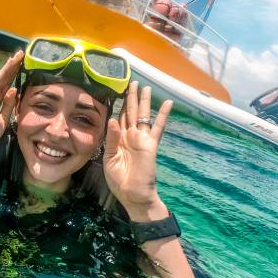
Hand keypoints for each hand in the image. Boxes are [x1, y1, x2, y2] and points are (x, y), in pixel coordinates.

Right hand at [0, 50, 23, 151]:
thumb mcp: (4, 119)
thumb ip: (8, 105)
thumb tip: (14, 90)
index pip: (8, 86)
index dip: (15, 76)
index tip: (23, 66)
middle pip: (6, 79)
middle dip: (14, 67)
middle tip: (22, 54)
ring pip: (2, 77)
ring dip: (10, 66)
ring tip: (18, 55)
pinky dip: (4, 73)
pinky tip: (10, 64)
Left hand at [102, 82, 173, 220]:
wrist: (133, 195)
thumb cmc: (119, 181)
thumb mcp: (109, 159)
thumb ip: (111, 139)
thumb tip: (113, 119)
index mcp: (119, 140)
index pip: (119, 118)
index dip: (119, 105)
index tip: (118, 91)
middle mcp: (130, 136)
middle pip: (131, 112)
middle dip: (131, 98)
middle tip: (132, 82)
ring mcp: (141, 139)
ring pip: (142, 115)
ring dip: (144, 101)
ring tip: (145, 87)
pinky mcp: (150, 144)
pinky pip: (157, 127)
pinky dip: (163, 115)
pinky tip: (168, 103)